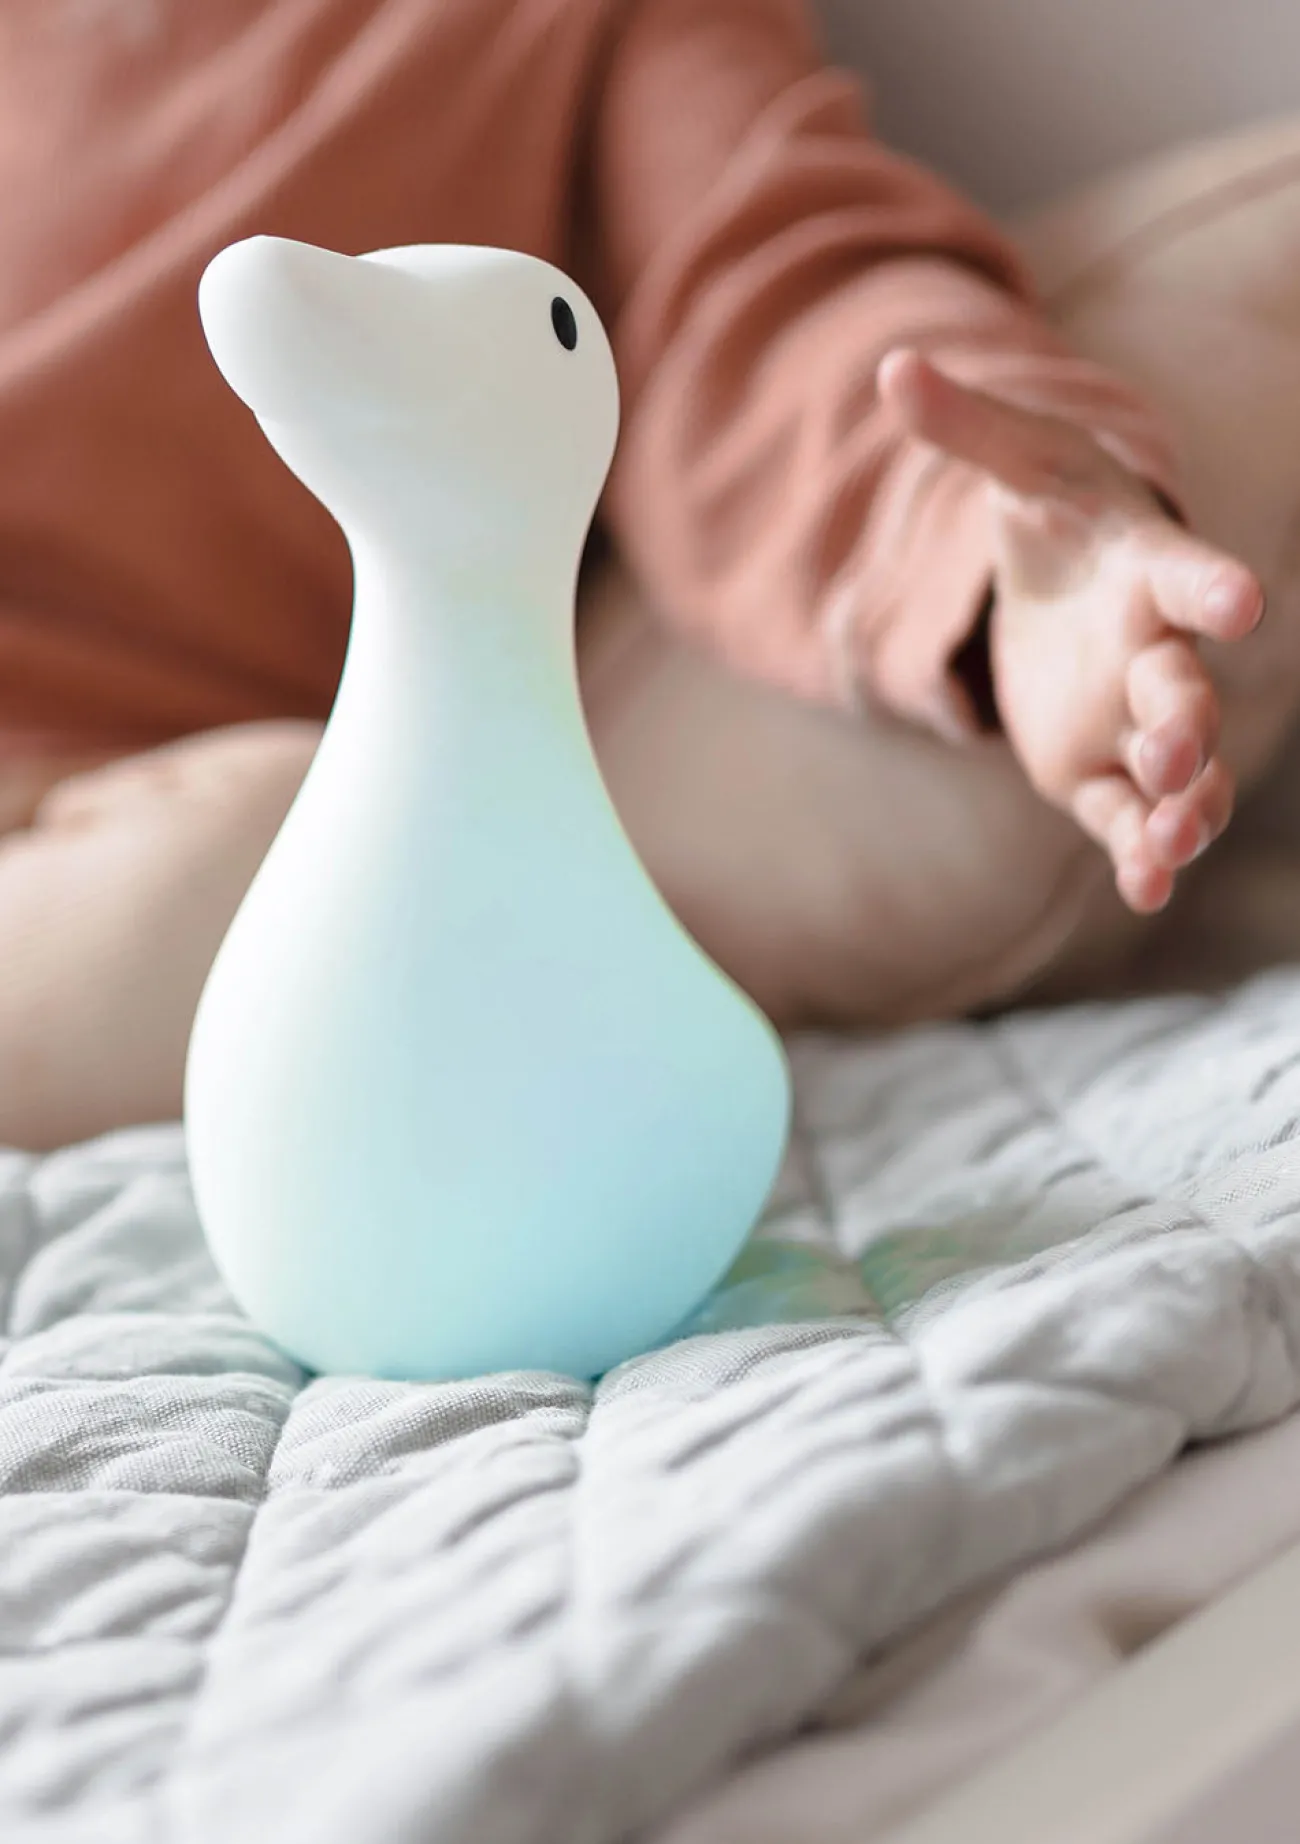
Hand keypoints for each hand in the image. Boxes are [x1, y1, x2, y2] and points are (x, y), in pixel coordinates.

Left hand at [878, 349, 1263, 912]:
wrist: (1064, 576)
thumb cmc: (1058, 508)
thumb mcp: (1015, 460)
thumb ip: (966, 425)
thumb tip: (891, 368)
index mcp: (1146, 570)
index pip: (1187, 576)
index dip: (1211, 588)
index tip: (1243, 603)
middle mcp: (1154, 652)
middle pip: (1184, 692)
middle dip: (1184, 724)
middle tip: (1172, 753)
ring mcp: (1131, 720)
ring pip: (1176, 774)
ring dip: (1180, 809)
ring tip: (1169, 845)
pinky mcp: (1095, 772)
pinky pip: (1126, 818)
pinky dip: (1140, 854)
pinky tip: (1144, 887)